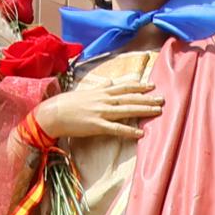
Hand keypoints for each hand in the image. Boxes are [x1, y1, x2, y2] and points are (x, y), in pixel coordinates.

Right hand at [31, 73, 161, 147]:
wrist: (52, 113)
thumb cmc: (66, 103)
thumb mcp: (84, 92)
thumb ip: (99, 88)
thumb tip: (109, 82)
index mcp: (101, 92)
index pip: (124, 87)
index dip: (139, 86)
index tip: (151, 86)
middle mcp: (104, 100)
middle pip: (130, 98)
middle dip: (147, 98)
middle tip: (162, 99)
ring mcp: (101, 112)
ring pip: (127, 110)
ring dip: (144, 110)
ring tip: (158, 111)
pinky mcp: (97, 126)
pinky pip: (116, 128)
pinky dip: (129, 130)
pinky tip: (140, 132)